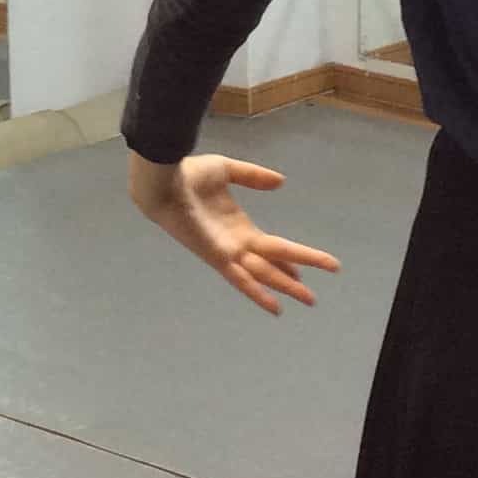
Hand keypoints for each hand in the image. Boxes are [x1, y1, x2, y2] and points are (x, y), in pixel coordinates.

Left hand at [127, 151, 341, 315]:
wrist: (164, 181)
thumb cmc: (189, 175)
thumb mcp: (227, 170)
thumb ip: (253, 176)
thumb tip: (281, 182)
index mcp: (238, 227)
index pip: (270, 248)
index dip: (288, 259)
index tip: (304, 270)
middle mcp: (235, 245)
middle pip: (272, 266)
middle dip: (294, 280)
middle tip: (313, 297)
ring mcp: (227, 253)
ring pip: (264, 275)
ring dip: (286, 288)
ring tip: (309, 300)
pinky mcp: (217, 257)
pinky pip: (242, 279)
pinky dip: (258, 294)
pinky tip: (276, 307)